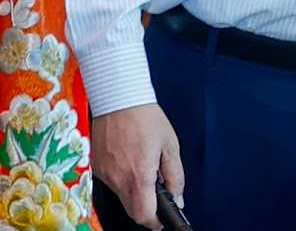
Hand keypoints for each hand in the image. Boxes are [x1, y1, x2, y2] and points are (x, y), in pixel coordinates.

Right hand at [92, 103, 183, 228]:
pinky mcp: (96, 167)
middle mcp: (118, 178)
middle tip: (158, 198)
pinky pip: (111, 182)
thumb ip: (175, 175)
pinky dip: (122, 180)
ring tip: (145, 169)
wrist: (118, 99)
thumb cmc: (146, 119)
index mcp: (139, 174)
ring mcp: (104, 174)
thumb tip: (178, 197)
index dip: (155, 221)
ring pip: (121, 196)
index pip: (143, 214)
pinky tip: (130, 161)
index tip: (163, 220)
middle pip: (131, 210)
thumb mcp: (170, 145)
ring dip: (134, 192)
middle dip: (146, 210)